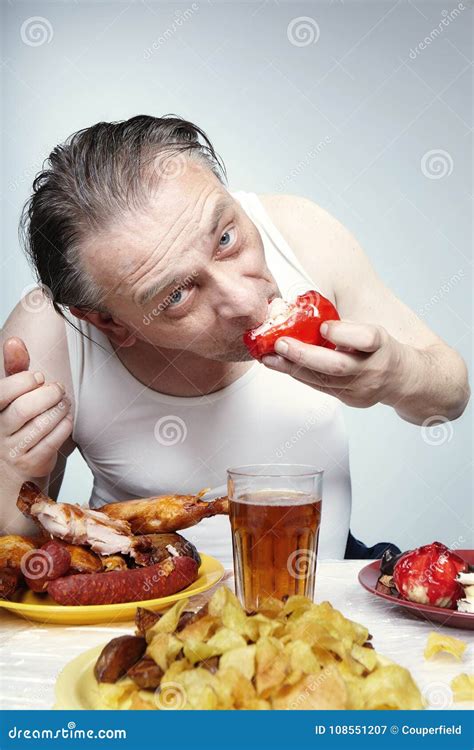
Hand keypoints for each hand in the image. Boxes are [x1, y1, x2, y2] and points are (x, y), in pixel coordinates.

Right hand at [0, 337, 72, 479]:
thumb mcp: (14, 394)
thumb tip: (15, 341)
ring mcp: (12, 450)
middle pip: (23, 409)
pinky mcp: (30, 464)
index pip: (1, 393)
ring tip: (65, 403)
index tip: (38, 377)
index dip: (23, 382)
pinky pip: (51, 443)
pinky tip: (66, 419)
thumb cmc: (18, 422)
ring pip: (39, 426)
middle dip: (48, 395)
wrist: (16, 465)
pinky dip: (63, 427)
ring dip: (58, 410)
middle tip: (59, 390)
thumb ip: (15, 368)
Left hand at [261, 320, 403, 407]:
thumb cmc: (381, 348)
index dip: (344, 333)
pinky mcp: (351, 400)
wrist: (404, 380)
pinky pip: (321, 387)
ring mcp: (361, 389)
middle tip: (280, 343)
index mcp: (381, 345)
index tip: (324, 326)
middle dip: (304, 355)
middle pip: (337, 366)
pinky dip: (300, 375)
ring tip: (270, 357)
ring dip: (292, 367)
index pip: (367, 338)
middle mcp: (373, 369)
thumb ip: (346, 325)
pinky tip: (282, 366)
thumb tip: (303, 310)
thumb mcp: (373, 329)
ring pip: (323, 380)